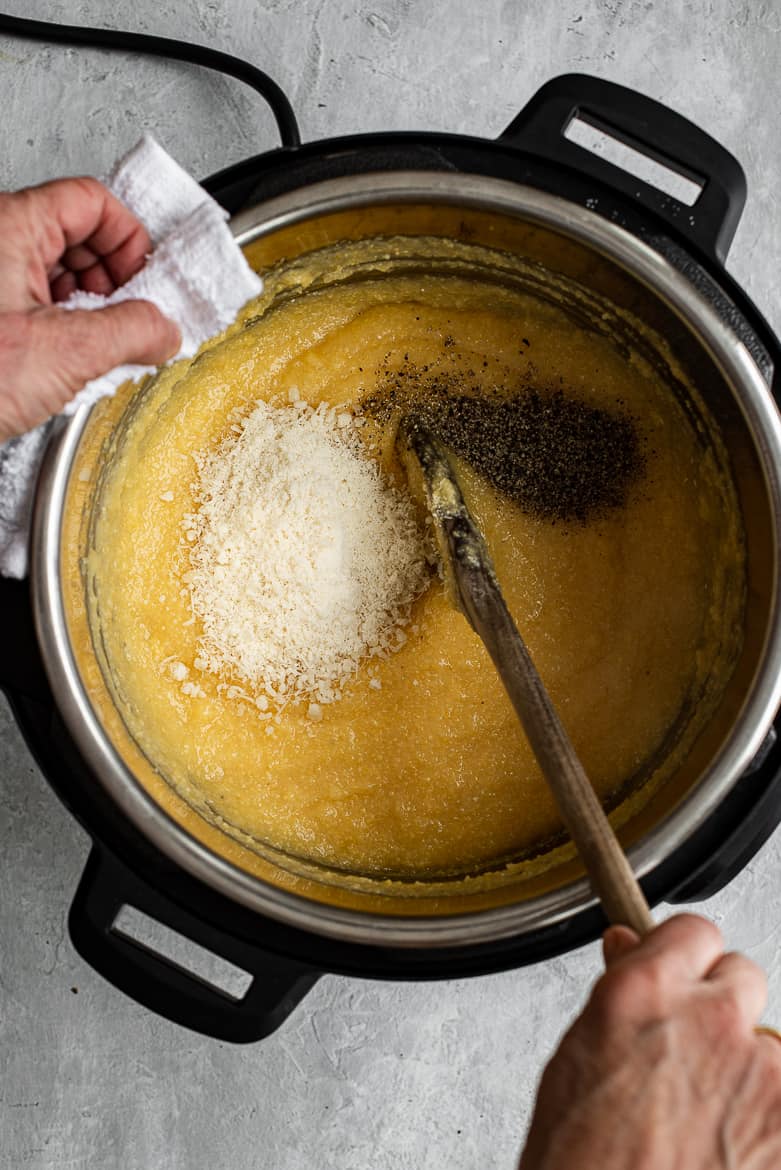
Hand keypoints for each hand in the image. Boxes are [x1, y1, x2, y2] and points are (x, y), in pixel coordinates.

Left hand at [0, 176, 179, 442]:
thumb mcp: (67, 354)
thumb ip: (132, 332)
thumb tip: (164, 329)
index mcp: (10, 225)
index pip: (92, 201)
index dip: (130, 238)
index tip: (149, 281)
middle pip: (75, 233)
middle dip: (114, 277)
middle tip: (133, 317)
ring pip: (55, 270)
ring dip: (90, 306)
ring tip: (102, 345)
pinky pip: (33, 301)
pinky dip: (63, 325)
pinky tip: (71, 361)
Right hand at [519, 914, 780, 1169]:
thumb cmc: (581, 1164)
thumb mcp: (579, 1059)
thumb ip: (621, 994)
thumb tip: (629, 949)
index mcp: (646, 992)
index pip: (695, 931)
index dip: (687, 960)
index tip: (684, 981)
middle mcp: (710, 1018)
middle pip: (743, 978)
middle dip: (723, 1012)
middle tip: (695, 1065)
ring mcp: (763, 1071)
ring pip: (772, 1045)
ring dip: (752, 1075)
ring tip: (709, 1129)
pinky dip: (767, 1122)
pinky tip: (732, 1150)